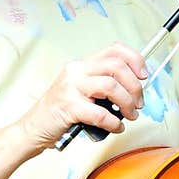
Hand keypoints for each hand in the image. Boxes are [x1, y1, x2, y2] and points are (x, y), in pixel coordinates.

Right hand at [18, 43, 146, 150]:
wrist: (34, 128)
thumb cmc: (61, 112)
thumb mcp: (83, 91)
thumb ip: (104, 86)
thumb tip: (135, 89)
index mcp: (82, 65)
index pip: (114, 50)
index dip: (135, 60)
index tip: (144, 76)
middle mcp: (76, 71)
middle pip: (116, 66)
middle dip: (135, 86)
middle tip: (138, 104)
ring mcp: (71, 88)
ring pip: (111, 86)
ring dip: (126, 103)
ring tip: (128, 116)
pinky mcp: (68, 107)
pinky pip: (100, 113)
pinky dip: (113, 122)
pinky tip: (115, 127)